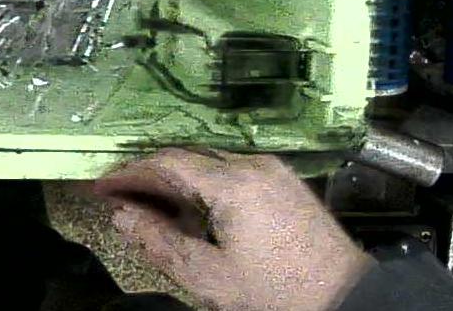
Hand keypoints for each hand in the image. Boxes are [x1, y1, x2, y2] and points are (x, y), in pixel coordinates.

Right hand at [91, 148, 370, 310]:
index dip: (128, 174)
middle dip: (149, 176)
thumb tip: (121, 216)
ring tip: (151, 208)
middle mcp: (253, 164)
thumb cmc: (277, 294)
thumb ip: (160, 242)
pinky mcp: (286, 183)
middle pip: (187, 157)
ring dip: (176, 180)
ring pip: (209, 162)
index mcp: (233, 183)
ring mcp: (274, 171)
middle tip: (120, 197)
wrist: (351, 303)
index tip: (101, 188)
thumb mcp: (211, 278)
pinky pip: (232, 171)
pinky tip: (192, 210)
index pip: (166, 163)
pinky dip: (203, 185)